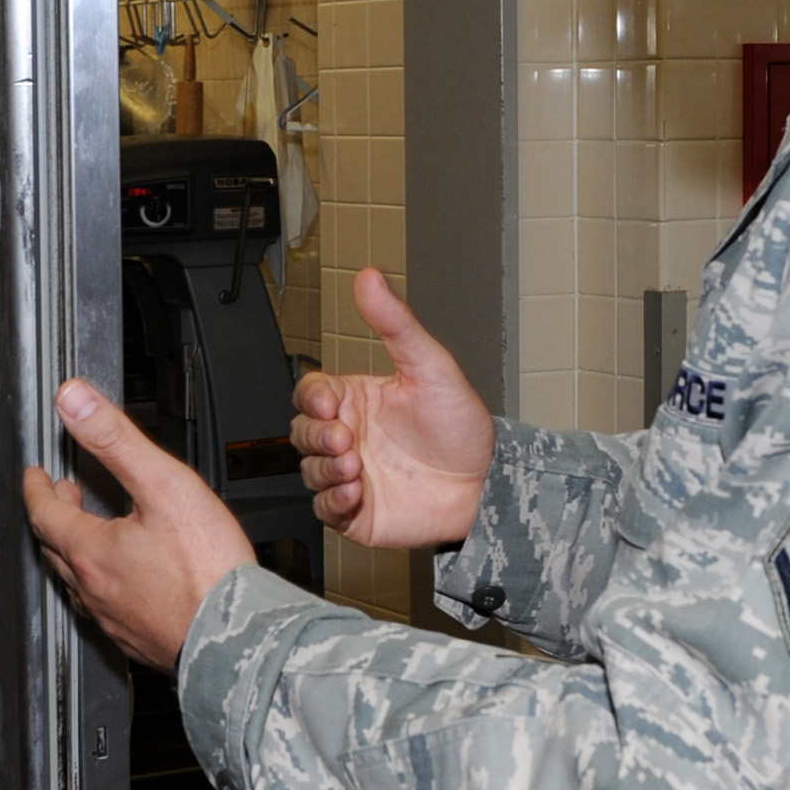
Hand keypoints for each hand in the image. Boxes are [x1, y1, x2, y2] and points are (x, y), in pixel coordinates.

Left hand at [21, 379, 255, 666]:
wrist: (237, 638)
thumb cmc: (208, 570)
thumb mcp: (162, 484)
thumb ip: (114, 439)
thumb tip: (74, 402)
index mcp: (91, 552)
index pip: (45, 514)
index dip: (37, 489)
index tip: (35, 476)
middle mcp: (94, 590)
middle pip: (57, 549)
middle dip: (55, 517)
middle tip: (63, 497)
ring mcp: (115, 620)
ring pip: (80, 582)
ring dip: (77, 551)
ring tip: (93, 534)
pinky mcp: (138, 641)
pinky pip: (107, 610)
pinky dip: (104, 584)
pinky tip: (127, 581)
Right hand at [292, 268, 493, 548]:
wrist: (487, 484)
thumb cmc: (462, 426)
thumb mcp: (429, 365)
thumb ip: (394, 322)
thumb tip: (369, 277)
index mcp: (357, 400)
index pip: (310, 393)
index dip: (311, 398)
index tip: (328, 404)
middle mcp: (349, 437)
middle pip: (302, 432)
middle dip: (317, 436)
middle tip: (346, 439)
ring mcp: (351, 475)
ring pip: (309, 470)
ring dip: (325, 469)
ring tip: (355, 468)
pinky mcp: (357, 512)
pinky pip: (325, 508)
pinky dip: (332, 500)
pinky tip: (356, 492)